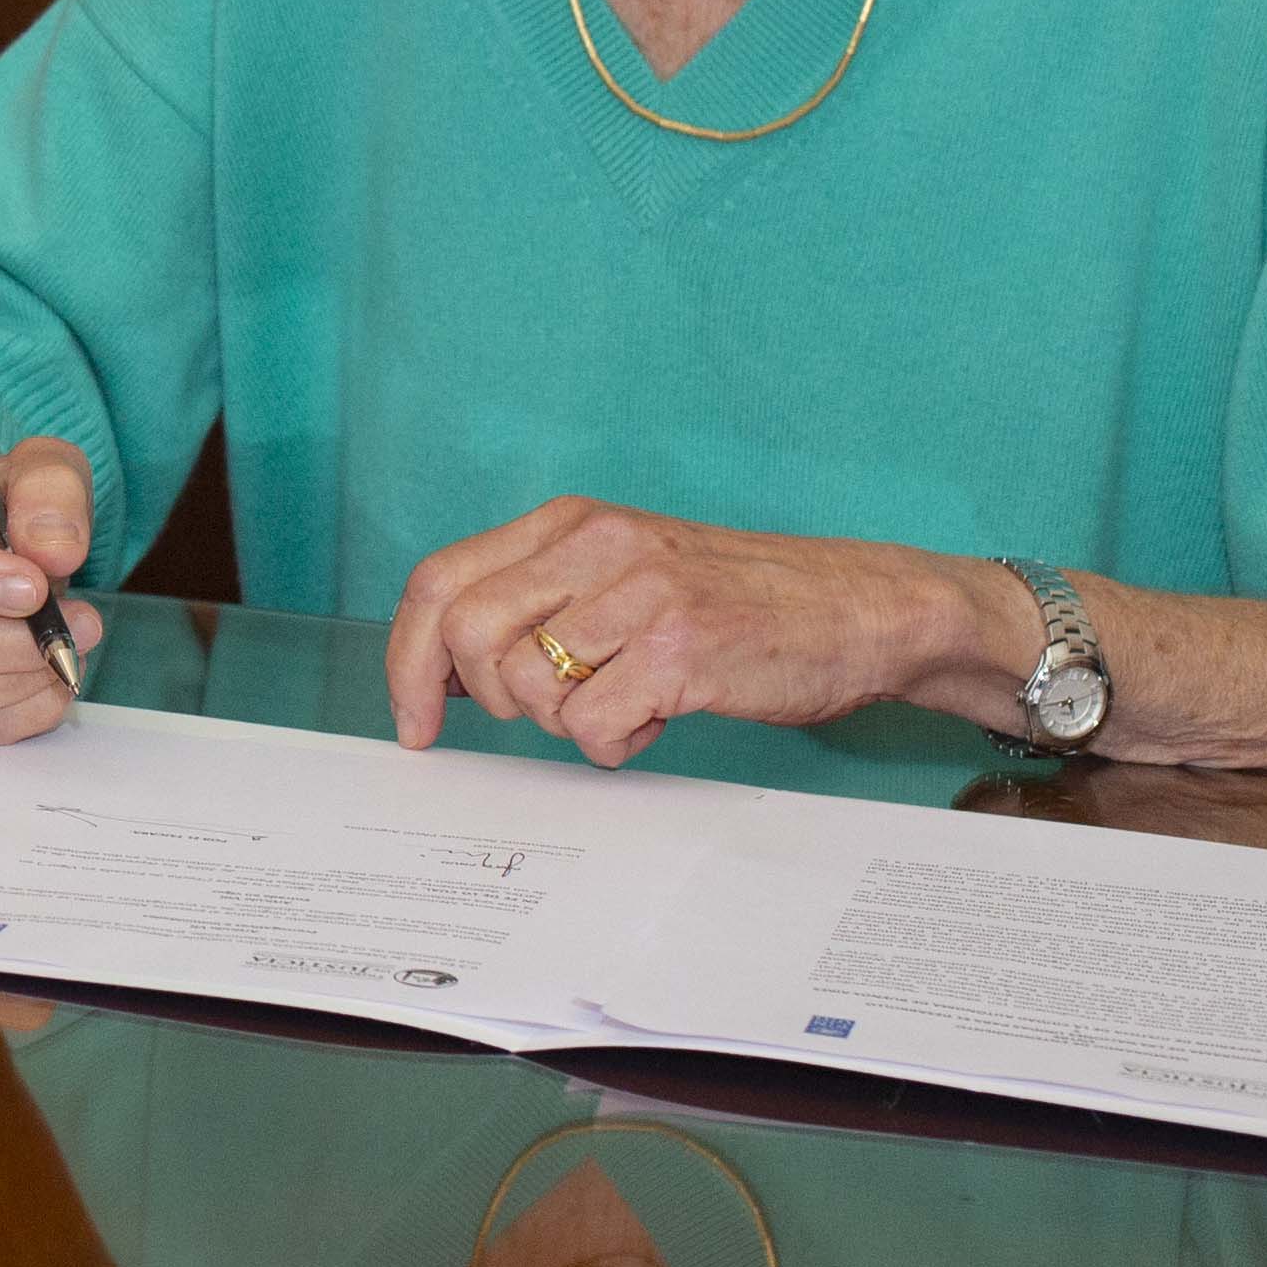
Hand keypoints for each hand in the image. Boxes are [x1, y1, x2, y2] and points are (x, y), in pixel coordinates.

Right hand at [0, 409, 97, 746]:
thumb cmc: (1, 495)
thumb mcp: (40, 466)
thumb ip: (50, 495)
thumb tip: (54, 555)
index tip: (33, 587)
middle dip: (11, 641)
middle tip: (80, 620)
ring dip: (21, 677)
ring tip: (72, 643)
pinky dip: (22, 713)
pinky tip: (54, 678)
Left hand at [383, 496, 998, 763]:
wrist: (860, 607)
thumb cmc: (737, 602)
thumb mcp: (625, 572)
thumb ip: (542, 600)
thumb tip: (444, 670)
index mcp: (570, 522)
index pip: (439, 581)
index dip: (407, 659)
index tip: (413, 720)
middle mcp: (596, 545)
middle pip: (467, 636)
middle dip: (487, 698)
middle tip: (543, 713)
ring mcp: (640, 594)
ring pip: (528, 687)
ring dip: (567, 721)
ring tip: (626, 702)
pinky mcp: (681, 650)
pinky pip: (594, 726)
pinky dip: (616, 744)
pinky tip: (658, 719)